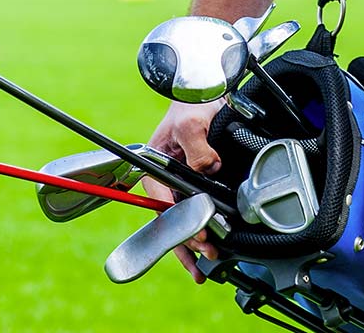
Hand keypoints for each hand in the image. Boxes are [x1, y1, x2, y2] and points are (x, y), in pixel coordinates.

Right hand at [143, 99, 224, 281]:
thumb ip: (197, 146)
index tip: (193, 227)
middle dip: (187, 237)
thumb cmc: (192, 106)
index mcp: (155, 166)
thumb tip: (208, 169)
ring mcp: (179, 186)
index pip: (160, 199)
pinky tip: (204, 256)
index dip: (176, 216)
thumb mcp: (191, 122)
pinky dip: (197, 236)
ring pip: (180, 223)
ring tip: (203, 266)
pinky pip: (193, 216)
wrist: (207, 96)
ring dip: (191, 245)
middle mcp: (165, 179)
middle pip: (171, 218)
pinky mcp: (196, 188)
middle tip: (207, 248)